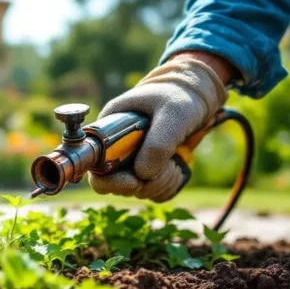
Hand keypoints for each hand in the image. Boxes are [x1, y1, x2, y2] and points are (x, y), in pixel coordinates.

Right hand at [89, 53, 230, 201]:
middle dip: (142, 183)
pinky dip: (168, 185)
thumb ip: (158, 143)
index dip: (109, 181)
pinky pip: (154, 192)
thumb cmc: (177, 96)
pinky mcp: (148, 171)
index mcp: (107, 132)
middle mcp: (114, 150)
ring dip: (159, 183)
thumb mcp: (172, 113)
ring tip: (175, 161)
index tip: (134, 181)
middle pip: (115, 185)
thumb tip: (142, 174)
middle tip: (165, 168)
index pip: (94, 167)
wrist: (195, 97)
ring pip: (137, 191)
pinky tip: (177, 167)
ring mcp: (131, 162)